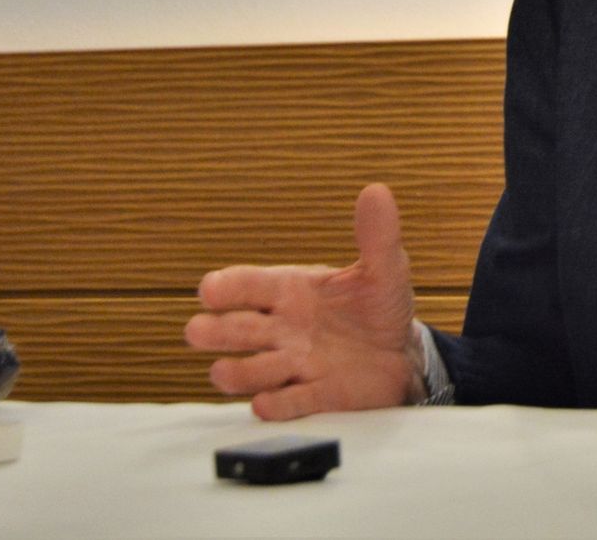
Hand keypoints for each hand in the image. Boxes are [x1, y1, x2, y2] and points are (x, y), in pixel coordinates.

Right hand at [184, 183, 421, 420]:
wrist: (401, 353)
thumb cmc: (378, 307)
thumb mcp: (384, 268)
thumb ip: (377, 236)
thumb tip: (377, 191)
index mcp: (291, 291)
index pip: (252, 286)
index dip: (229, 287)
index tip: (210, 289)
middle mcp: (284, 330)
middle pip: (242, 330)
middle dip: (219, 330)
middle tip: (196, 330)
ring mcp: (297, 365)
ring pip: (257, 371)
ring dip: (238, 372)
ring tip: (221, 372)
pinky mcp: (318, 396)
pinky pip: (293, 402)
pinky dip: (279, 404)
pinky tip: (265, 404)